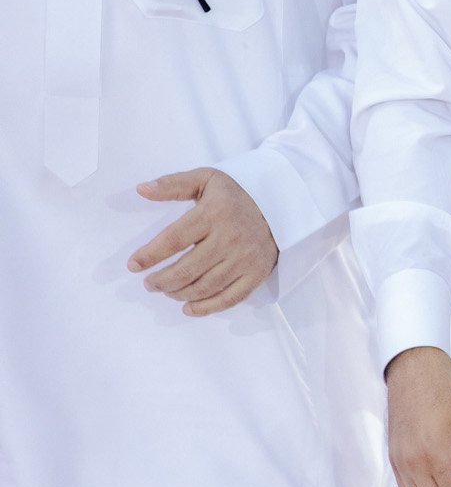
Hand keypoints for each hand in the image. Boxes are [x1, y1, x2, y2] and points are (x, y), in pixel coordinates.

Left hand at [128, 167, 278, 314]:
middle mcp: (230, 238)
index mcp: (214, 213)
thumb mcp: (205, 179)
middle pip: (186, 270)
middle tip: (149, 283)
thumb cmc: (235, 193)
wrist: (280, 203)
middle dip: (161, 281)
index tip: (134, 265)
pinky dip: (206, 308)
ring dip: (178, 293)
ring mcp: (245, 259)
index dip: (150, 255)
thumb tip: (141, 189)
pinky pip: (229, 299)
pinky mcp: (256, 273)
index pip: (173, 240)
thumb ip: (172, 184)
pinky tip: (188, 308)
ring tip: (166, 290)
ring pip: (204, 287)